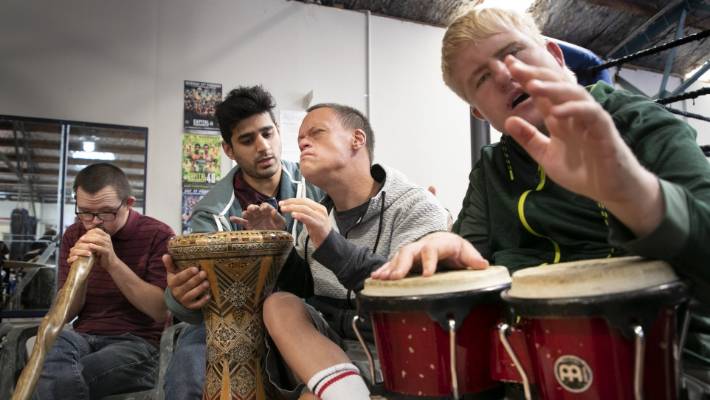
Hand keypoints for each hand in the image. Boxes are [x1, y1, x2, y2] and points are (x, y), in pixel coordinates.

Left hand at [68, 228, 118, 270]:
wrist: (110, 263)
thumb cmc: (101, 254)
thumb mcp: (97, 245)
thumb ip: (92, 241)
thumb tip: (81, 237)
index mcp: (106, 236)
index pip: (97, 230)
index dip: (89, 232)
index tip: (83, 236)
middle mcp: (108, 239)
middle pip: (97, 234)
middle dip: (88, 236)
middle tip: (81, 239)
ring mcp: (109, 245)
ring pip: (99, 240)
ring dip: (90, 240)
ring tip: (83, 242)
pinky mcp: (108, 251)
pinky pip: (101, 248)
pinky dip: (94, 246)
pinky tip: (89, 246)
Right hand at [162, 254, 209, 309]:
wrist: (176, 298)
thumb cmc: (177, 281)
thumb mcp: (172, 273)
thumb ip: (170, 264)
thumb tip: (165, 255)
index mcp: (172, 282)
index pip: (179, 278)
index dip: (187, 273)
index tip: (195, 268)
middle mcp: (177, 292)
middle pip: (186, 286)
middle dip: (196, 279)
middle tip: (204, 273)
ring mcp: (183, 300)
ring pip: (191, 295)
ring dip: (199, 289)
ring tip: (207, 283)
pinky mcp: (190, 306)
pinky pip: (196, 305)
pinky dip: (202, 301)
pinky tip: (208, 296)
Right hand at [230, 203, 285, 229]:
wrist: (274, 237)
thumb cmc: (278, 227)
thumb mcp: (281, 222)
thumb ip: (277, 216)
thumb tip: (274, 211)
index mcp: (267, 210)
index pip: (265, 206)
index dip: (264, 206)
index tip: (263, 209)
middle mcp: (259, 212)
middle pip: (254, 208)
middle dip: (253, 208)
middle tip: (252, 209)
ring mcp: (253, 218)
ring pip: (247, 213)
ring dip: (246, 213)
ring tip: (246, 214)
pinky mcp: (248, 225)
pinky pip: (241, 221)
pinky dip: (236, 219)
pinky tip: (232, 218)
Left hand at [279, 198, 330, 246]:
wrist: (328, 242)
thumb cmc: (318, 231)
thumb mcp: (311, 219)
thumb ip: (304, 213)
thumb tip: (291, 208)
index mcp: (319, 207)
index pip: (304, 200)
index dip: (292, 200)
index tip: (283, 202)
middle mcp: (320, 210)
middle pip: (304, 202)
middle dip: (290, 203)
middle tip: (281, 205)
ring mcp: (320, 217)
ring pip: (305, 209)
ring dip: (292, 208)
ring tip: (284, 210)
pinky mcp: (319, 225)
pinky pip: (308, 218)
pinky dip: (300, 215)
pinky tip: (293, 215)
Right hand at [371, 232, 487, 279]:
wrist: (443, 240)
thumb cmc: (453, 247)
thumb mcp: (465, 250)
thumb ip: (472, 258)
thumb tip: (483, 265)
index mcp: (438, 243)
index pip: (432, 250)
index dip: (429, 262)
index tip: (426, 275)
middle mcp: (421, 245)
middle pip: (409, 252)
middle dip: (401, 265)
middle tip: (395, 278)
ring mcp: (412, 251)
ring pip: (397, 257)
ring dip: (388, 268)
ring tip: (379, 278)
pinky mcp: (405, 259)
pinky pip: (392, 263)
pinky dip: (383, 270)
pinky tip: (374, 278)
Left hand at [503, 56, 661, 235]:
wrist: (611, 190)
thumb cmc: (582, 172)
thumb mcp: (546, 156)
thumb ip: (529, 139)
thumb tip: (508, 120)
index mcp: (560, 117)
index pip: (542, 92)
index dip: (526, 78)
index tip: (507, 65)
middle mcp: (574, 113)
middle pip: (555, 86)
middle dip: (535, 74)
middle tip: (514, 67)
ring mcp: (590, 119)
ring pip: (573, 94)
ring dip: (553, 88)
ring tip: (532, 85)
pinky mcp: (604, 129)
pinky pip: (590, 113)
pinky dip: (573, 109)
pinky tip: (556, 111)